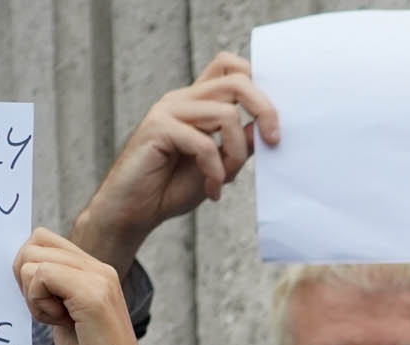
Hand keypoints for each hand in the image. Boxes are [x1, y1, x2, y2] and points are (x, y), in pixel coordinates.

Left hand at [15, 231, 172, 344]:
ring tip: (58, 318)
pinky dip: (38, 302)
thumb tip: (19, 269)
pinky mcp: (91, 293)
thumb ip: (53, 289)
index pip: (42, 239)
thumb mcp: (67, 314)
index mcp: (95, 271)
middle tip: (47, 309)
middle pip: (33, 242)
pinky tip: (61, 322)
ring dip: (32, 294)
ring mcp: (97, 278)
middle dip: (24, 277)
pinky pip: (39, 276)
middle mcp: (99, 268)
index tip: (42, 300)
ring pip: (32, 259)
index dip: (27, 266)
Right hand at [69, 52, 279, 270]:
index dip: (259, 85)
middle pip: (237, 81)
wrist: (135, 210)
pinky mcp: (158, 128)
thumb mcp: (220, 166)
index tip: (273, 122)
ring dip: (236, 153)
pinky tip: (211, 190)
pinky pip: (204, 143)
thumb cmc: (173, 188)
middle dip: (265, 111)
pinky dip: (215, 171)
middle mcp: (183, 99)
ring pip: (226, 115)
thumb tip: (265, 129)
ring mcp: (169, 110)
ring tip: (224, 179)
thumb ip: (240, 146)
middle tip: (274, 142)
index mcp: (198, 102)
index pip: (231, 68)